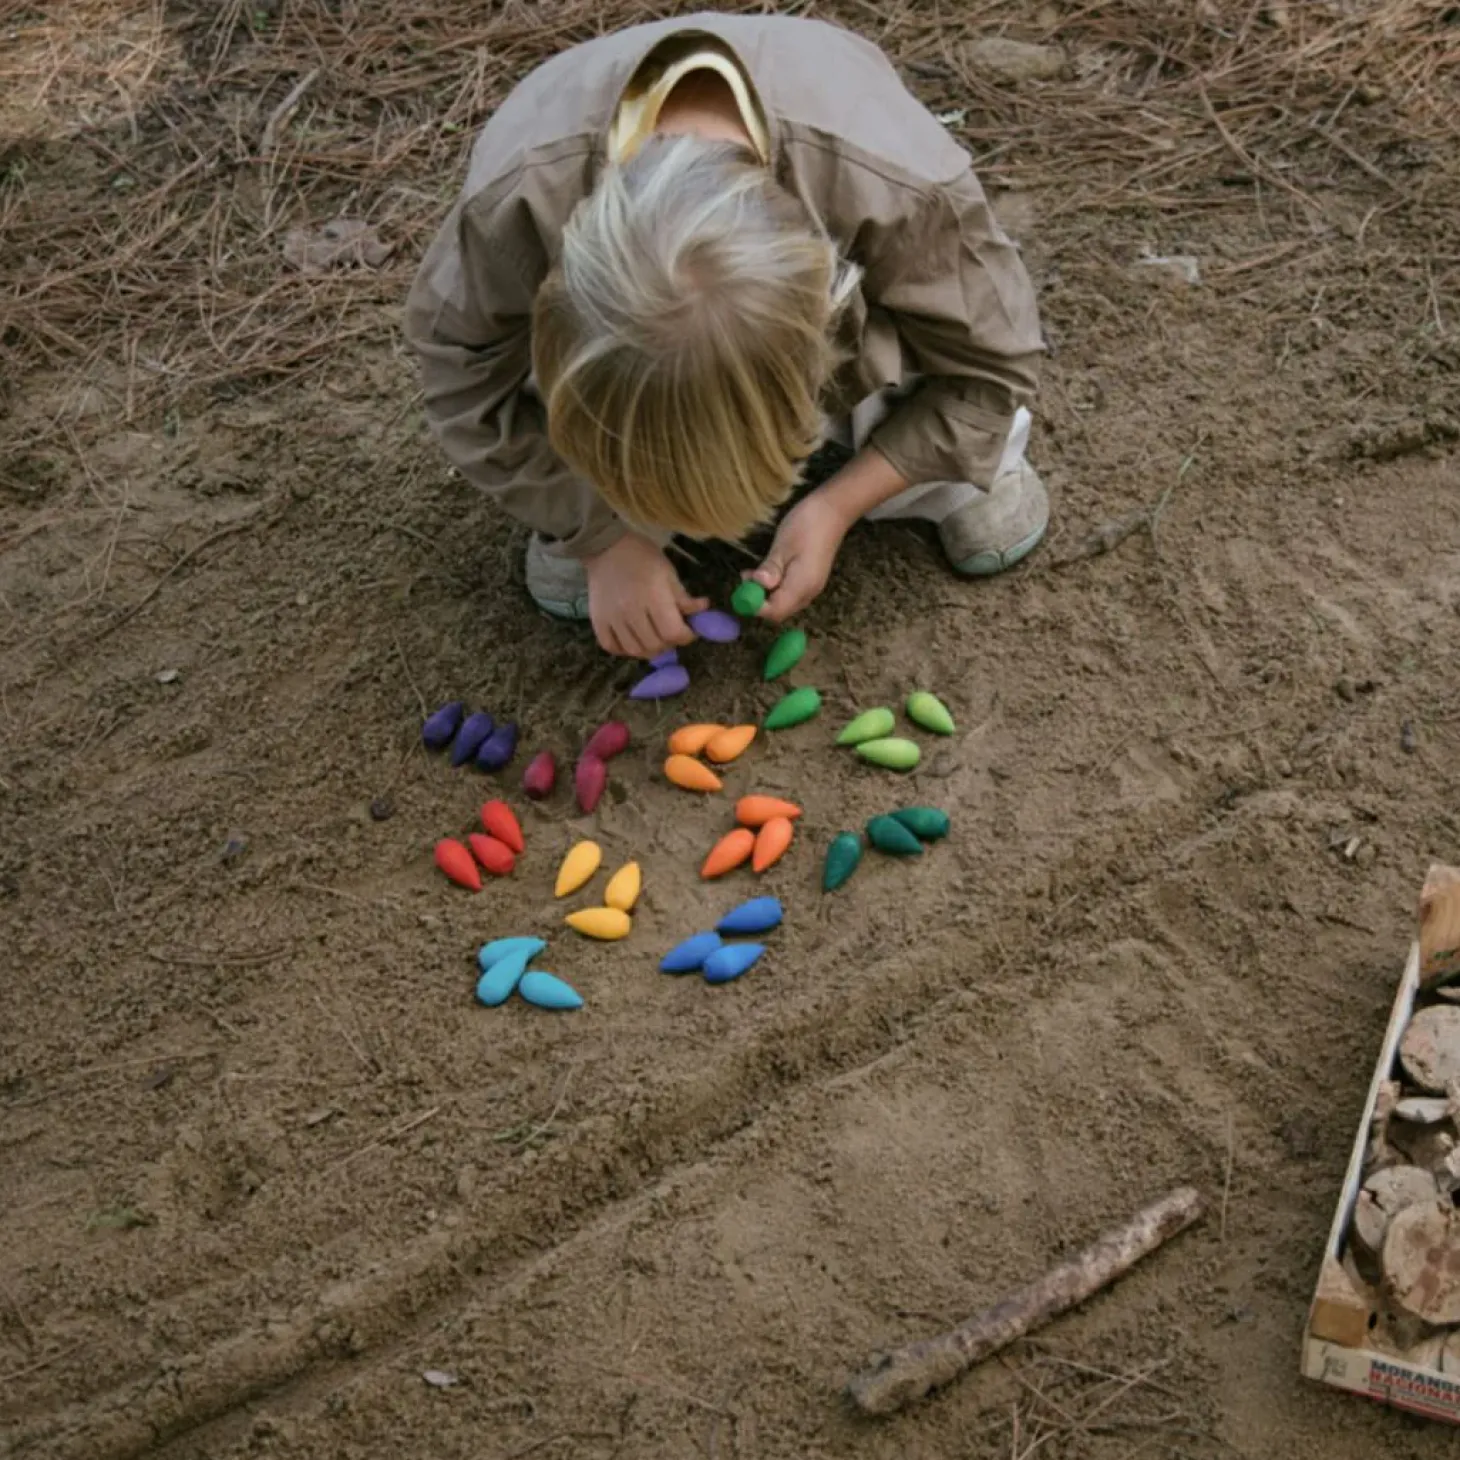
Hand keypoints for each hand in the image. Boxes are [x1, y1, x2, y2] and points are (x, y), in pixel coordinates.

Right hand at [582, 533, 708, 658]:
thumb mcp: (668, 572)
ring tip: (654, 640)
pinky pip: (611, 647)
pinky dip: (624, 650)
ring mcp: (612, 618)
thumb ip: (683, 597)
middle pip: (654, 645)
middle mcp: (631, 611)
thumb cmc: (642, 557)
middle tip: (671, 634)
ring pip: (634, 650)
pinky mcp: (598, 621)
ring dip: (648, 650)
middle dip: (669, 644)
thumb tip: (703, 610)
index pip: (673, 632)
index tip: (688, 631)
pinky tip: (633, 641)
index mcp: (653, 597)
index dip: (686, 636)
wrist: (605, 547)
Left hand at [744, 490, 851, 622]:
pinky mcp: (809, 580)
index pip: (775, 611)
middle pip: (780, 611)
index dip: (756, 606)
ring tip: (751, 574)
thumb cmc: (807, 525)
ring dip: (765, 593)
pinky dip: (774, 587)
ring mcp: (810, 587)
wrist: (833, 511)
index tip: (742, 590)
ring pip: (783, 602)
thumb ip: (771, 569)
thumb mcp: (783, 545)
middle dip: (758, 601)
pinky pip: (789, 593)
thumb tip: (758, 585)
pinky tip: (766, 572)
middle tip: (745, 579)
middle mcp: (808, 593)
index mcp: (802, 586)